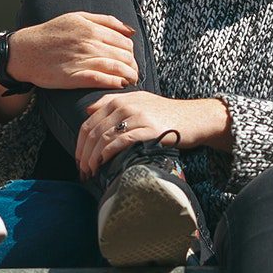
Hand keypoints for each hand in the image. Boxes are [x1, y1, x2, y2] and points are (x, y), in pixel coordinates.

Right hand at [5, 13, 139, 91]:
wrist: (24, 51)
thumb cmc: (51, 34)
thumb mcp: (77, 17)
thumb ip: (106, 21)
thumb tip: (130, 30)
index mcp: (92, 29)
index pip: (125, 42)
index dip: (132, 53)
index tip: (131, 61)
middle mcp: (89, 43)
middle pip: (124, 56)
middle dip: (133, 66)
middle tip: (133, 73)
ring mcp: (82, 60)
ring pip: (117, 68)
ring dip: (128, 76)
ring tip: (130, 81)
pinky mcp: (73, 77)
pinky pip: (101, 80)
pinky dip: (114, 83)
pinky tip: (119, 85)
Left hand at [76, 92, 228, 178]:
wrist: (194, 118)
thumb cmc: (165, 113)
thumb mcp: (138, 100)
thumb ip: (112, 102)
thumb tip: (87, 111)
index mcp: (119, 100)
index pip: (88, 122)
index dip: (80, 144)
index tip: (79, 160)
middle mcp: (125, 106)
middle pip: (93, 132)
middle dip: (83, 154)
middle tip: (83, 171)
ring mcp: (137, 117)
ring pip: (104, 138)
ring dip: (93, 158)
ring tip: (91, 172)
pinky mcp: (149, 130)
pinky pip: (121, 142)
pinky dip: (108, 154)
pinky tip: (104, 164)